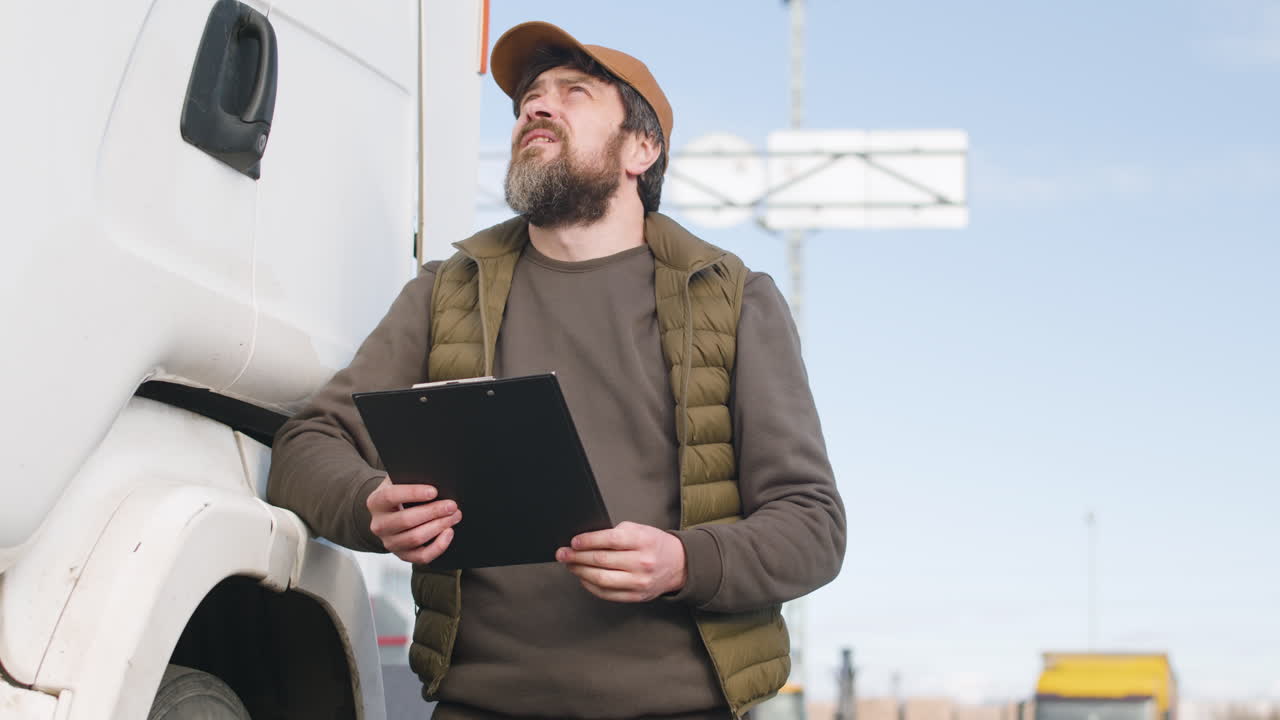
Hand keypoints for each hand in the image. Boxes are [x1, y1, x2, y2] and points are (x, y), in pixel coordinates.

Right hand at [366, 477, 461, 563]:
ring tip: (454, 516)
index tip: (434, 491)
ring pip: (415, 538)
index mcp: (376, 502)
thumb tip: (435, 477)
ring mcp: (389, 542)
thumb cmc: (401, 494)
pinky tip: (449, 533)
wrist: (392, 514)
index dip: (413, 493)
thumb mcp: (399, 481)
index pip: (390, 496)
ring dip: (438, 527)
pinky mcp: (402, 555)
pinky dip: (438, 546)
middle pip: (406, 520)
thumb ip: (410, 477)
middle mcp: (379, 525)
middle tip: (452, 505)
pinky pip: (421, 556)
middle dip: (433, 512)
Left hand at [555, 521, 686, 602]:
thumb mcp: (640, 530)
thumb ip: (616, 533)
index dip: (588, 541)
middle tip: (562, 554)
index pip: (610, 540)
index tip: (573, 542)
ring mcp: (639, 582)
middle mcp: (642, 562)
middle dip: (577, 557)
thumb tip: (585, 540)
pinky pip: (607, 593)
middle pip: (602, 561)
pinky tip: (583, 577)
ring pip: (601, 579)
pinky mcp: (636, 596)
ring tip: (570, 565)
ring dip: (580, 571)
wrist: (678, 565)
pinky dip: (590, 585)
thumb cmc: (653, 544)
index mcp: (643, 541)